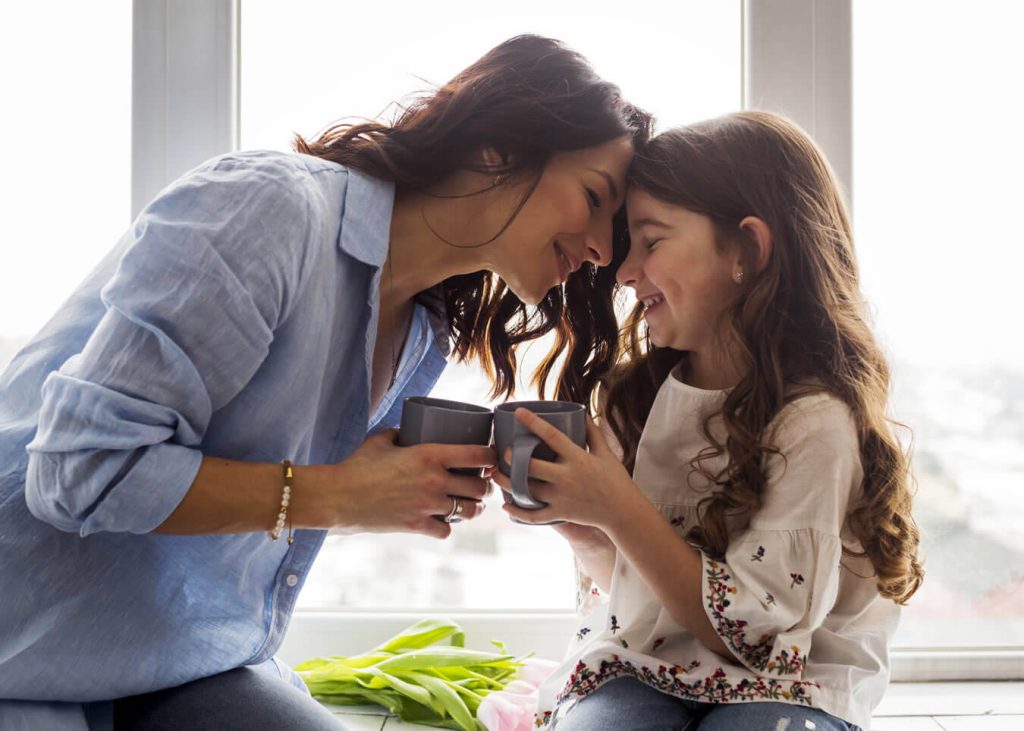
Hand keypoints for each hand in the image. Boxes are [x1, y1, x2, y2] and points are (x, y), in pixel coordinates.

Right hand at [318, 430, 495, 538]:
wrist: (337, 497)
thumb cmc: (356, 465)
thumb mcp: (381, 440)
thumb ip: (400, 434)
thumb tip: (408, 431)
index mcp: (429, 455)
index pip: (478, 455)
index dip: (491, 456)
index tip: (491, 457)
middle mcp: (434, 481)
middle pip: (479, 487)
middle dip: (484, 486)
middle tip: (480, 484)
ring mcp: (428, 506)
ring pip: (469, 511)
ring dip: (472, 508)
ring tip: (468, 505)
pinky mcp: (417, 526)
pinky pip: (446, 530)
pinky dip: (446, 526)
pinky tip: (441, 521)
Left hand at [492, 409, 640, 531]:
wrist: (623, 511)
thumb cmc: (615, 479)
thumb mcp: (606, 453)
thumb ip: (593, 433)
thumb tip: (582, 413)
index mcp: (577, 458)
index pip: (551, 435)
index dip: (533, 422)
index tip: (518, 412)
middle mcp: (566, 477)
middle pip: (531, 466)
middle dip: (513, 457)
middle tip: (503, 451)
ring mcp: (561, 497)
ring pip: (526, 490)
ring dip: (507, 482)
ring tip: (494, 474)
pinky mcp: (560, 513)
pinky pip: (533, 515)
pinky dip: (517, 511)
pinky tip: (506, 505)